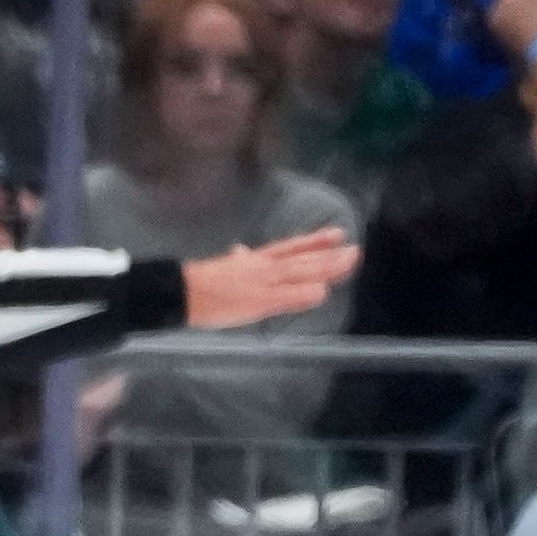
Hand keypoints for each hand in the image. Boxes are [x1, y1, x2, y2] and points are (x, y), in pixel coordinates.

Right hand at [182, 229, 358, 328]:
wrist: (182, 292)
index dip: (314, 241)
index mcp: (254, 259)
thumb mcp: (223, 266)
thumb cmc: (198, 284)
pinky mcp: (260, 300)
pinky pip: (289, 295)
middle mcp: (263, 266)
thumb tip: (239, 251)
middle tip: (354, 249)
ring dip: (327, 267)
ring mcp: (264, 282)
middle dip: (330, 254)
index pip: (291, 247)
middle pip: (303, 257)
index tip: (336, 235)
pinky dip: (307, 293)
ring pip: (302, 271)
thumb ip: (236, 259)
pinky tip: (322, 291)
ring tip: (350, 261)